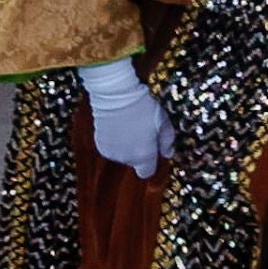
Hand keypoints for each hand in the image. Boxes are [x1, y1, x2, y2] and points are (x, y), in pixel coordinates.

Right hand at [79, 61, 175, 178]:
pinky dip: (115, 141)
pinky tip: (118, 126)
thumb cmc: (142, 106)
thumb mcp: (163, 121)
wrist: (116, 95)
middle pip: (134, 162)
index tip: (153, 151)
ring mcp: (111, 152)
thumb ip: (168, 141)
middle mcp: (126, 158)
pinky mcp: (99, 144)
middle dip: (139, 151)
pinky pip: (111, 147)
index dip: (151, 163)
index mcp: (143, 155)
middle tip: (142, 132)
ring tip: (129, 127)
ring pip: (122, 155)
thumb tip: (168, 153)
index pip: (147, 172)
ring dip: (126, 146)